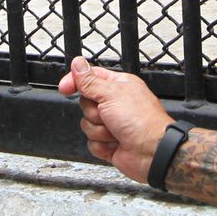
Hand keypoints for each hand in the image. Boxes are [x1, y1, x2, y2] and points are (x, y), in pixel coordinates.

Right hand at [59, 56, 171, 182]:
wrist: (152, 152)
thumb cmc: (141, 121)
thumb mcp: (111, 93)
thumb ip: (90, 80)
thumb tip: (78, 64)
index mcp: (118, 86)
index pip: (89, 78)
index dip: (75, 82)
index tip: (65, 88)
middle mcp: (115, 103)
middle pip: (85, 104)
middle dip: (94, 113)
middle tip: (108, 115)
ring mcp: (112, 124)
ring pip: (86, 124)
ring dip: (99, 131)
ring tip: (116, 132)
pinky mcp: (109, 142)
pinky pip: (92, 143)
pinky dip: (102, 145)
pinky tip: (116, 144)